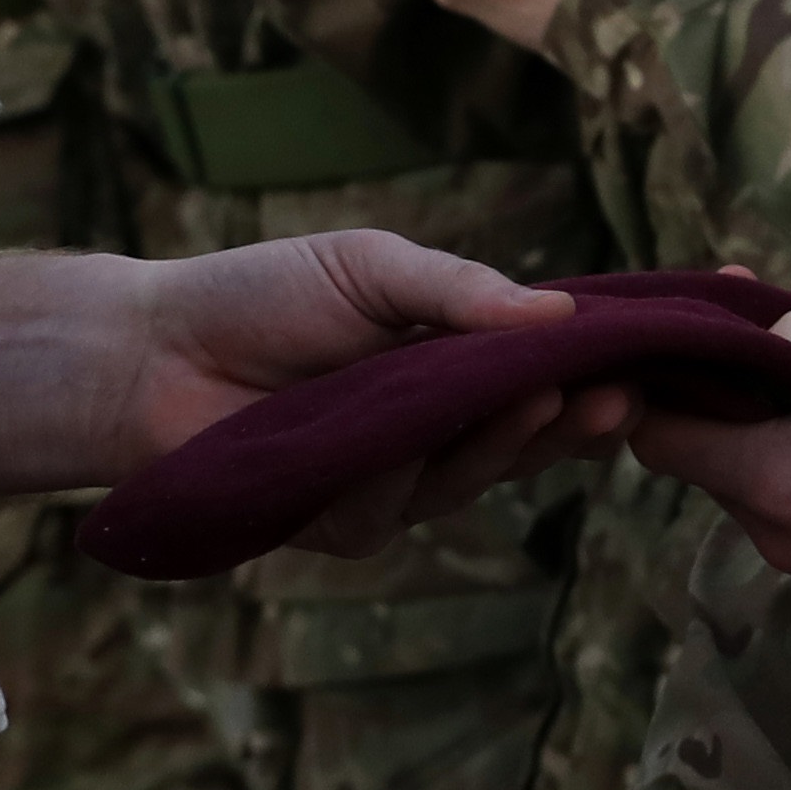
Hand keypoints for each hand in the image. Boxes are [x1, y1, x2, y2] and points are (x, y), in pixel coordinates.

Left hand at [123, 236, 627, 549]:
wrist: (154, 348)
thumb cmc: (261, 295)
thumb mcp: (371, 267)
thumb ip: (460, 290)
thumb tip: (560, 316)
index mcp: (448, 365)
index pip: (539, 383)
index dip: (589, 384)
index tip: (636, 374)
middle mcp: (430, 430)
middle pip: (522, 444)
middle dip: (568, 425)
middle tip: (610, 401)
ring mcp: (388, 482)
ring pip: (466, 482)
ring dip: (500, 447)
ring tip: (536, 403)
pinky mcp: (337, 523)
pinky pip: (389, 512)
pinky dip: (393, 476)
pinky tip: (391, 445)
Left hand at [628, 307, 790, 598]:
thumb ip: (789, 340)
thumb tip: (752, 340)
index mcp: (765, 481)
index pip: (657, 437)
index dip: (664, 380)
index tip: (696, 330)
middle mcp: (778, 533)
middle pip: (721, 450)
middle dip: (745, 375)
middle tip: (786, 302)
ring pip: (778, 467)